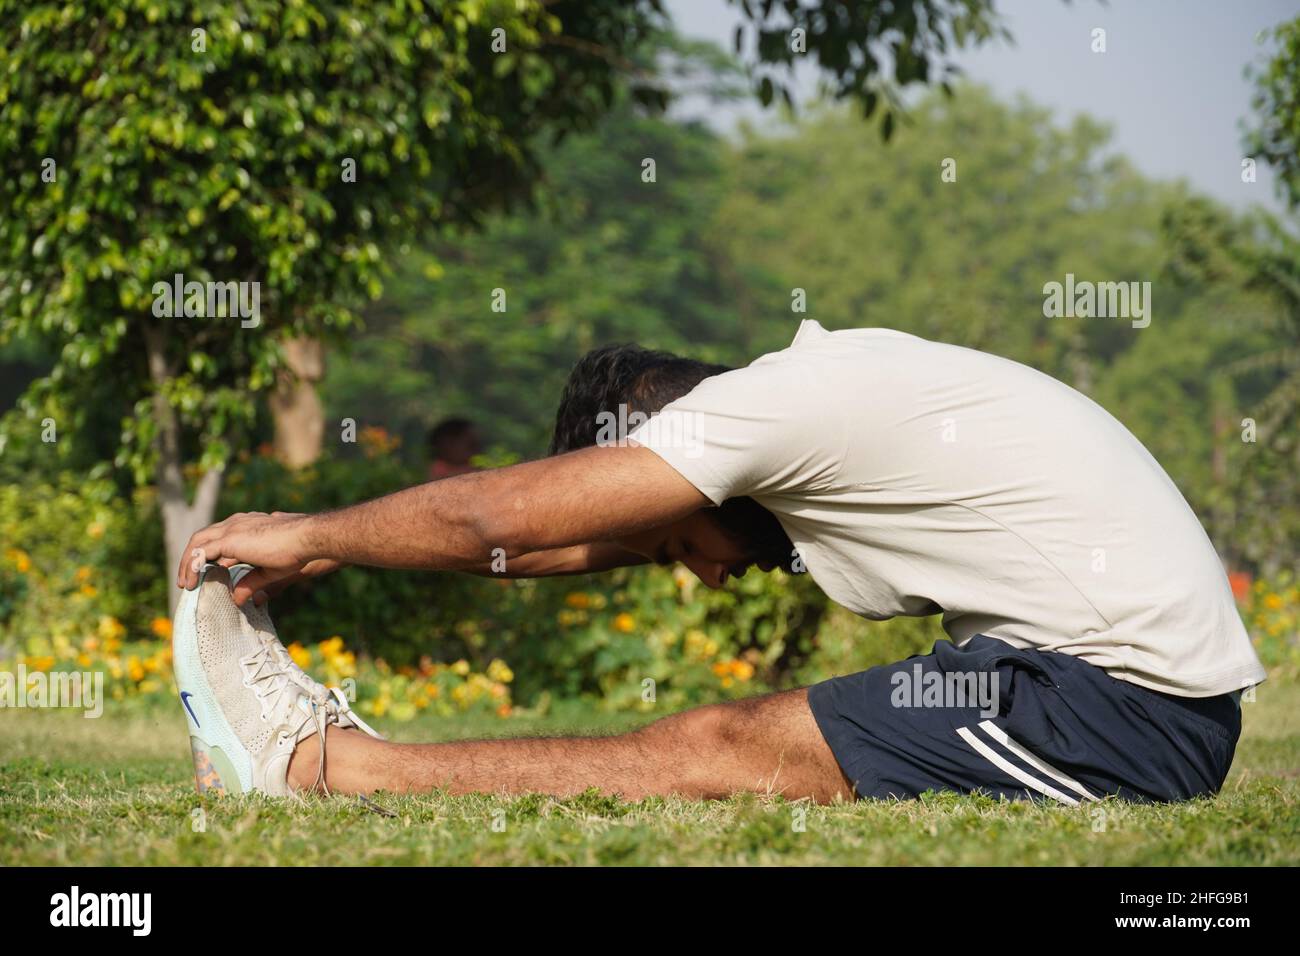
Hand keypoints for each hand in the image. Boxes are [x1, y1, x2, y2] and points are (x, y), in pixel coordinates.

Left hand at [175, 511, 336, 604]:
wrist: (307, 538)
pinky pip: (201, 553)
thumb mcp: (270, 571)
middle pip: (204, 537)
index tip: (206, 574)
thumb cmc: (298, 551)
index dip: (209, 556)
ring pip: (197, 543)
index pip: (219, 537)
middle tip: (187, 580)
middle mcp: (237, 524)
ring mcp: (232, 529)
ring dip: (187, 563)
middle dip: (192, 558)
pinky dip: (192, 567)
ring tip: (185, 584)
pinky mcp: (230, 539)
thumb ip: (252, 583)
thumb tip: (240, 601)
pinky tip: (191, 583)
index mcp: (248, 526)